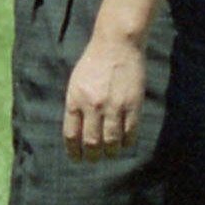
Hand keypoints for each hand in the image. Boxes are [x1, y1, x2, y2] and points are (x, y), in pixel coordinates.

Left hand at [64, 28, 143, 159]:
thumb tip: (77, 131)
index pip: (71, 134)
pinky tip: (124, 143)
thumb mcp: (75, 83)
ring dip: (110, 152)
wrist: (116, 45)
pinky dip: (126, 142)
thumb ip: (76, 105)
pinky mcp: (133, 105)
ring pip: (112, 141)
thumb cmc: (93, 63)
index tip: (76, 158)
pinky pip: (130, 132)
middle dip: (92, 155)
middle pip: (91, 142)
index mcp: (75, 100)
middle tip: (93, 160)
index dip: (73, 150)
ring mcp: (114, 106)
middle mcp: (93, 106)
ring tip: (109, 154)